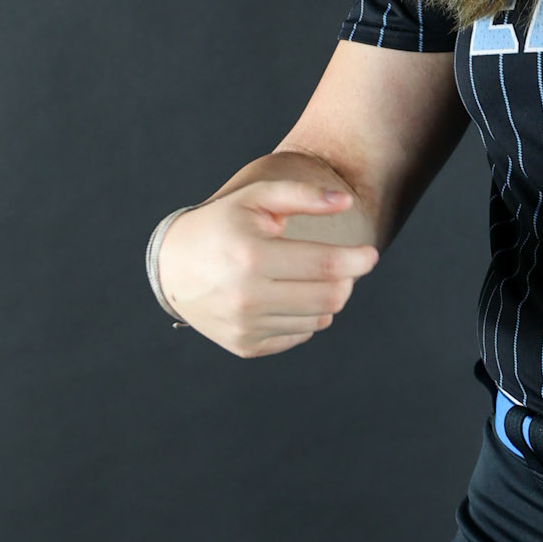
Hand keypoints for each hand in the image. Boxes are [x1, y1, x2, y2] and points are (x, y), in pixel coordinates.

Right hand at [157, 180, 378, 356]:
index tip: (370, 254)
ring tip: (306, 277)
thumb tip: (347, 201)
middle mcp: (246, 297)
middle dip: (346, 280)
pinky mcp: (245, 345)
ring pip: (319, 319)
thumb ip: (303, 195)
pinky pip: (300, 335)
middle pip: (330, 297)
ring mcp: (245, 326)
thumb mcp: (257, 198)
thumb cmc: (223, 225)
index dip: (357, 260)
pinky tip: (287, 296)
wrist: (172, 268)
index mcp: (251, 256)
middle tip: (340, 266)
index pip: (325, 264)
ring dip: (326, 298)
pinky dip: (305, 316)